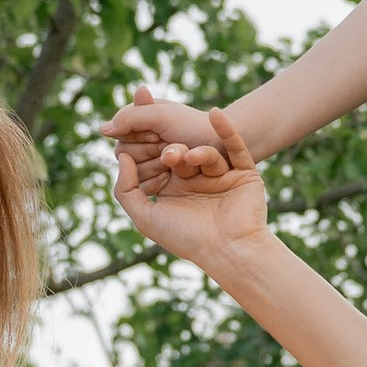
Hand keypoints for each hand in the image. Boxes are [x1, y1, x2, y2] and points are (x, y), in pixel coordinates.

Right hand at [101, 85, 226, 195]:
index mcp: (143, 120)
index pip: (121, 132)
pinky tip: (171, 177)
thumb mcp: (162, 115)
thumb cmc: (195, 127)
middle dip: (148, 150)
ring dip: (155, 165)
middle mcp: (145, 141)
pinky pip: (143, 187)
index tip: (160, 132)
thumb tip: (102, 130)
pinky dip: (156, 181)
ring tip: (176, 162)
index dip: (141, 134)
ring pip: (134, 170)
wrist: (225, 151)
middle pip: (125, 152)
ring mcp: (152, 163)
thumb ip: (131, 118)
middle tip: (169, 147)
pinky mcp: (160, 184)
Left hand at [113, 107, 272, 270]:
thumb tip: (122, 157)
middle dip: (174, 153)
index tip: (138, 132)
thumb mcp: (145, 216)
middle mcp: (198, 180)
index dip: (151, 150)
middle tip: (168, 155)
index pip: (161, 160)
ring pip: (207, 152)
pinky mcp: (244, 173)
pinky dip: (227, 130)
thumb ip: (126, 189)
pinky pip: (235, 147)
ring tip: (190, 159)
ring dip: (198, 154)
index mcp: (175, 188)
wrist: (228, 252)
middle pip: (183, 153)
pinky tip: (216, 115)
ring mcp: (222, 175)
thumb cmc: (186, 239)